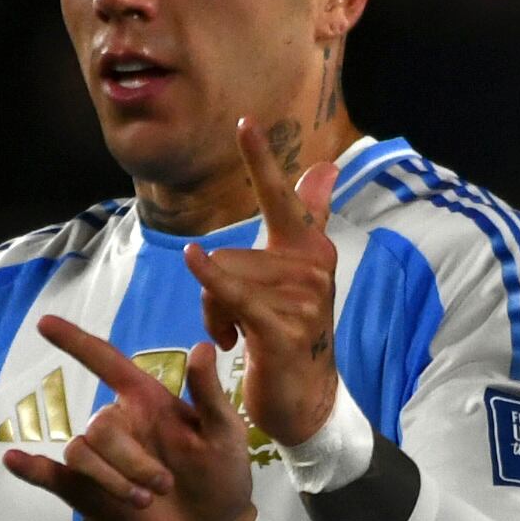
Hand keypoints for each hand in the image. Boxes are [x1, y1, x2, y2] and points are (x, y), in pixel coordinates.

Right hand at [3, 316, 257, 520]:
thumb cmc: (224, 474)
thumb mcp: (226, 433)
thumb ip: (210, 394)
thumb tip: (203, 346)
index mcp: (148, 402)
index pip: (106, 364)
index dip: (77, 343)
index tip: (44, 322)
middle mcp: (120, 426)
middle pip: (98, 426)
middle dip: (129, 458)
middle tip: (164, 485)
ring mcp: (101, 460)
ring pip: (81, 453)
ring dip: (110, 477)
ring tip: (146, 500)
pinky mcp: (87, 493)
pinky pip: (52, 476)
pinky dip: (31, 469)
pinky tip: (16, 460)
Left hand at [184, 116, 341, 444]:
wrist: (306, 399)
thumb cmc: (292, 331)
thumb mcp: (298, 273)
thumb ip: (310, 216)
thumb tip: (324, 167)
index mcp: (311, 249)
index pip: (283, 197)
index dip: (261, 159)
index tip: (244, 121)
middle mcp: (313, 267)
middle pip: (232, 252)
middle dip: (216, 289)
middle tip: (235, 323)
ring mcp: (301, 297)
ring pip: (224, 278)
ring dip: (214, 313)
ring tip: (238, 339)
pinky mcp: (281, 327)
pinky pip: (233, 292)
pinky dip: (210, 280)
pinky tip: (195, 260)